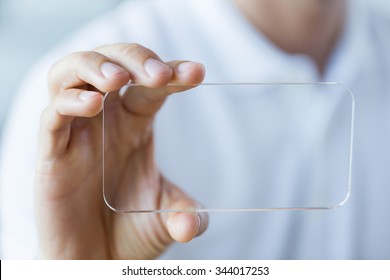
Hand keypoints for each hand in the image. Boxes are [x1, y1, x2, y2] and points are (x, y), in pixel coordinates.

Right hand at [35, 43, 207, 258]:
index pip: (152, 84)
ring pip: (71, 73)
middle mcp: (107, 119)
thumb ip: (188, 217)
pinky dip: (70, 102)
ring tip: (118, 78)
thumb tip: (191, 225)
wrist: (97, 259)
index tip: (197, 73)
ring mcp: (77, 132)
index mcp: (137, 124)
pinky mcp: (53, 153)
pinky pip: (53, 115)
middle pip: (112, 61)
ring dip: (95, 65)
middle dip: (136, 59)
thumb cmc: (130, 231)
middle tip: (160, 75)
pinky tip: (94, 105)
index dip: (173, 72)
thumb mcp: (168, 219)